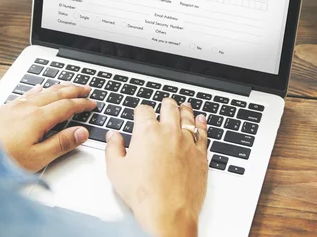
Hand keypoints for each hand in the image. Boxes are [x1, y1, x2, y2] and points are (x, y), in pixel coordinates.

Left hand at [0, 83, 95, 171]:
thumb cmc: (1, 159)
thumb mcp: (36, 157)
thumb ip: (61, 144)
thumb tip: (81, 132)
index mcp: (39, 118)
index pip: (67, 106)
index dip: (82, 104)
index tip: (92, 103)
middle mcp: (27, 107)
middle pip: (57, 93)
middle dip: (74, 90)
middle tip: (87, 88)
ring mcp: (15, 106)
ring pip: (43, 91)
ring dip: (59, 87)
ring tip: (69, 85)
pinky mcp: (4, 109)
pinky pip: (28, 93)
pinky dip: (39, 89)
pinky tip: (38, 88)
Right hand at [105, 99, 207, 236]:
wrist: (168, 212)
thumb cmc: (143, 194)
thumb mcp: (116, 170)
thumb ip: (113, 148)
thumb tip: (113, 136)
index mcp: (147, 132)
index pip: (144, 110)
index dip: (140, 110)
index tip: (140, 112)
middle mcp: (168, 132)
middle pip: (169, 107)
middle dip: (165, 104)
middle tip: (165, 103)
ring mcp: (186, 142)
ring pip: (187, 117)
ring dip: (185, 109)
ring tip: (184, 106)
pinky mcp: (200, 154)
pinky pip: (203, 133)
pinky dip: (202, 125)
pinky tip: (201, 121)